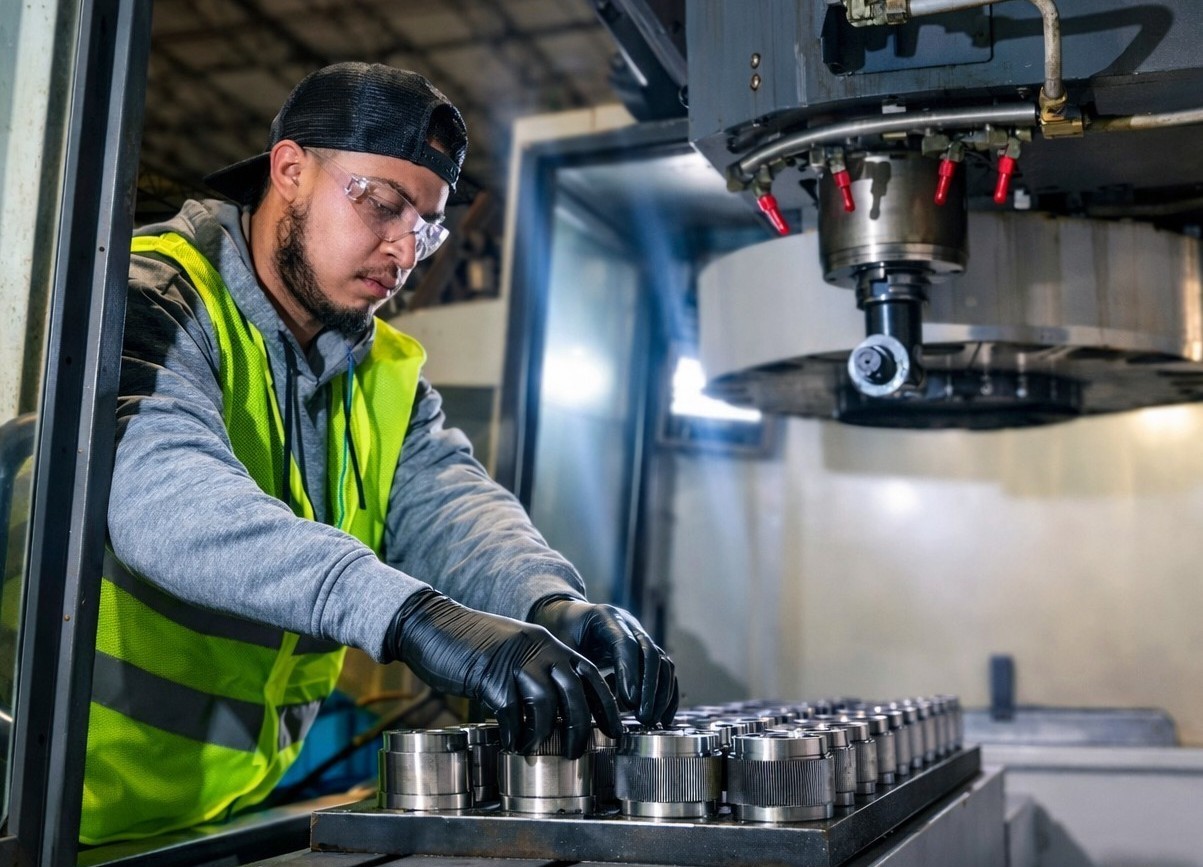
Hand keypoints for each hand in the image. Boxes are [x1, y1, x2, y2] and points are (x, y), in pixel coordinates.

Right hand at [389, 591, 621, 756]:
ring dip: (544, 734)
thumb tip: (560, 708)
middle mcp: (539, 650)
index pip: (591, 675)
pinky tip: (511, 743)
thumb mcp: (517, 650)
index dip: (607, 706)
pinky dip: (515, 733)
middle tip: (575, 752)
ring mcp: (514, 662)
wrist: (434, 625)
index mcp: (549, 643)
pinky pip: (511, 713)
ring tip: (536, 750)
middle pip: (575, 694)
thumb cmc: (475, 643)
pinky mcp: (488, 677)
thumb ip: (539, 669)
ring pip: (547, 705)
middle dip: (581, 728)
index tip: (615, 731)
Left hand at [528, 598, 677, 727]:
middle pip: (650, 653)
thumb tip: (581, 707)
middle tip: (643, 717)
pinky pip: (664, 672)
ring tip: (651, 720)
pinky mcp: (646, 651)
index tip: (629, 702)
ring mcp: (641, 636)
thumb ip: (571, 670)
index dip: (630, 672)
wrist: (569, 618)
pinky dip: (666, 694)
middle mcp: (629, 624)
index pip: (625, 643)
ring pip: (662, 663)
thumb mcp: (560, 646)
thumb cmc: (561, 633)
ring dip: (660, 694)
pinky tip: (663, 718)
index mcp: (605, 617)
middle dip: (650, 689)